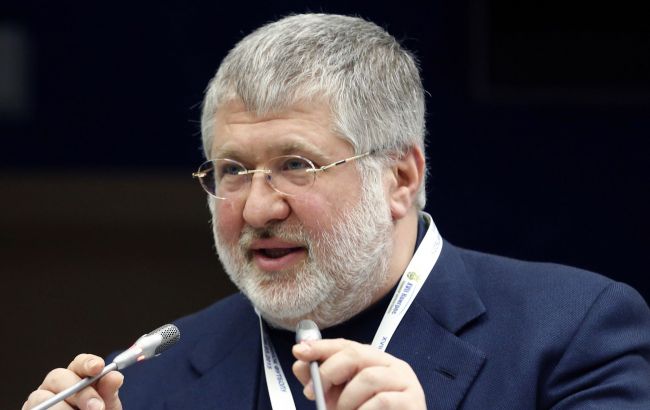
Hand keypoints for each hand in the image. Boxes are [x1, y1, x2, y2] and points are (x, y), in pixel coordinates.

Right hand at [23, 354, 123, 409]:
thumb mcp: (106, 405)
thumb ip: (109, 392)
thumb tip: (115, 377)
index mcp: (77, 376)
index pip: (79, 363)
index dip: (88, 362)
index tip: (98, 367)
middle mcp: (56, 385)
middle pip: (58, 377)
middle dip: (79, 392)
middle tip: (97, 407)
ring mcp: (41, 400)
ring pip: (43, 398)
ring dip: (63, 408)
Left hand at [292, 338, 425, 409]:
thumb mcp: (341, 400)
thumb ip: (323, 383)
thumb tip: (300, 364)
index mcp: (376, 362)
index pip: (347, 345)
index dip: (322, 347)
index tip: (299, 352)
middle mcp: (393, 366)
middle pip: (357, 354)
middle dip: (328, 372)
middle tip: (312, 393)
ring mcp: (406, 382)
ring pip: (368, 377)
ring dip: (346, 399)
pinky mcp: (413, 401)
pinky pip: (382, 400)